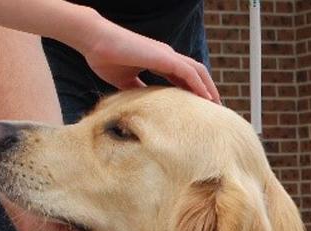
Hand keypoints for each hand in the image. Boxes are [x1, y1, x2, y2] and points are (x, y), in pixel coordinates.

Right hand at [77, 19, 218, 101]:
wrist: (94, 40)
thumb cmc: (105, 57)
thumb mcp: (124, 80)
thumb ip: (137, 90)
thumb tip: (143, 105)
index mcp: (159, 61)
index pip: (183, 77)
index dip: (193, 91)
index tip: (200, 108)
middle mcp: (167, 57)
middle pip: (196, 73)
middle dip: (207, 90)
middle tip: (214, 109)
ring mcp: (167, 55)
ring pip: (197, 71)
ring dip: (209, 88)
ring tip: (216, 105)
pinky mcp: (164, 57)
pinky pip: (189, 72)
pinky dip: (199, 85)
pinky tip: (206, 98)